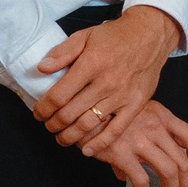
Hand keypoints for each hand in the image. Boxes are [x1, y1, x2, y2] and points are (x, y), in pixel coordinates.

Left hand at [33, 4, 181, 154]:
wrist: (149, 35)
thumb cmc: (114, 37)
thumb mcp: (84, 36)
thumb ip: (62, 53)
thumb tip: (41, 68)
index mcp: (90, 65)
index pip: (59, 95)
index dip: (44, 108)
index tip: (38, 113)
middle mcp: (105, 83)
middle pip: (70, 113)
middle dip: (53, 124)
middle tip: (48, 126)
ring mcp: (121, 96)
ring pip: (89, 124)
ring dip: (70, 136)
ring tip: (61, 138)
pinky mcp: (135, 105)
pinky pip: (116, 130)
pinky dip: (100, 144)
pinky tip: (87, 150)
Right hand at [107, 99, 187, 186]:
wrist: (83, 108)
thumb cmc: (107, 113)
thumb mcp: (133, 114)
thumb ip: (142, 138)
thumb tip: (131, 172)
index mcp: (162, 116)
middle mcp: (155, 127)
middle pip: (183, 162)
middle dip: (187, 186)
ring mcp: (140, 140)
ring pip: (169, 172)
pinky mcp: (122, 153)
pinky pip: (141, 179)